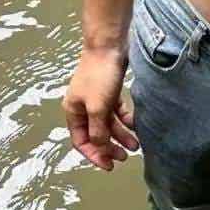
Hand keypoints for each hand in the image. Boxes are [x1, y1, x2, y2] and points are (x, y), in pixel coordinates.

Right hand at [62, 48, 139, 170]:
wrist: (109, 44)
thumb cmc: (99, 75)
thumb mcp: (97, 107)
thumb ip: (98, 131)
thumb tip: (100, 148)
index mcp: (73, 111)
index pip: (81, 141)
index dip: (94, 155)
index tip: (109, 165)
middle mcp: (83, 106)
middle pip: (95, 134)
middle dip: (109, 147)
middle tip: (125, 157)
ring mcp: (97, 97)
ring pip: (108, 123)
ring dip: (120, 135)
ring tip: (135, 145)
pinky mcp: (110, 89)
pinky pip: (117, 111)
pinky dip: (125, 119)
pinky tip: (135, 124)